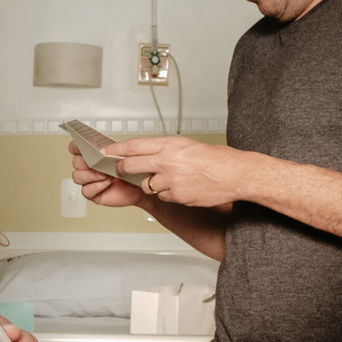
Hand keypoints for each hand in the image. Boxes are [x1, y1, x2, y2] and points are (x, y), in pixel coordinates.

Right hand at [69, 141, 148, 207]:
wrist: (140, 186)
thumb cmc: (132, 169)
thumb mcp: (124, 154)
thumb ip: (112, 150)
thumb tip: (101, 150)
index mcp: (93, 154)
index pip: (75, 147)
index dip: (76, 146)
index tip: (84, 147)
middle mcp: (89, 166)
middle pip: (76, 162)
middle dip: (86, 162)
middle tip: (99, 161)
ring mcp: (90, 180)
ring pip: (77, 176)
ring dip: (90, 175)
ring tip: (105, 174)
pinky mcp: (93, 193)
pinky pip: (85, 190)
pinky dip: (95, 186)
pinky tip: (106, 183)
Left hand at [103, 136, 250, 207]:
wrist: (236, 174)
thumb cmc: (217, 159)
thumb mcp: (188, 145)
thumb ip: (166, 149)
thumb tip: (147, 153)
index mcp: (169, 145)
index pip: (133, 146)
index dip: (116, 151)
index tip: (105, 152)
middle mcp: (167, 161)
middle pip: (130, 166)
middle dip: (123, 170)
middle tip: (122, 170)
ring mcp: (171, 180)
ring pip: (146, 185)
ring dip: (151, 184)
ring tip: (168, 179)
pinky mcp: (177, 196)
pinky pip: (162, 196)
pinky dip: (167, 194)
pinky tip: (181, 188)